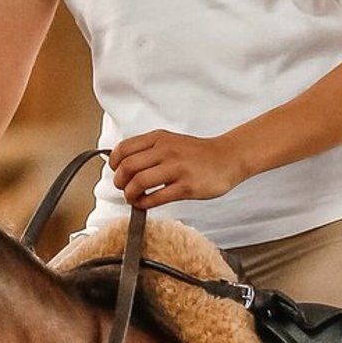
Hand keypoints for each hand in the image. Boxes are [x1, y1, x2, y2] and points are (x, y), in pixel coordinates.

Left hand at [108, 128, 246, 207]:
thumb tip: (125, 164)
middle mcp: (166, 151)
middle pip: (128, 166)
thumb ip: (150, 149)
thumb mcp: (171, 141)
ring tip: (132, 198)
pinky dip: (144, 203)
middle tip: (123, 188)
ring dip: (130, 194)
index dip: (113, 163)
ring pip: (139, 182)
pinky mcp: (186, 187)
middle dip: (119, 181)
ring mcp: (177, 169)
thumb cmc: (198, 153)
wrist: (227, 158)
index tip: (116, 172)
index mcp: (159, 138)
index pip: (124, 148)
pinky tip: (143, 204)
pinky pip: (156, 197)